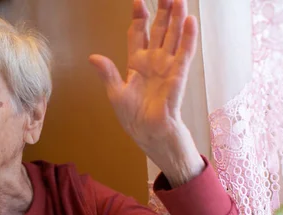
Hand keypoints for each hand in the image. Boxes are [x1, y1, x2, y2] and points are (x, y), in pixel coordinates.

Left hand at [89, 0, 203, 185]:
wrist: (149, 133)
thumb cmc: (133, 117)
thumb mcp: (116, 94)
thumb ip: (107, 73)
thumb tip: (93, 57)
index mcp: (137, 64)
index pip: (138, 34)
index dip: (139, 18)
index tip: (138, 1)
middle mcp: (154, 61)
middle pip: (159, 29)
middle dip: (162, 10)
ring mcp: (167, 66)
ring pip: (173, 36)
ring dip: (177, 17)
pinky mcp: (178, 75)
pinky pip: (184, 53)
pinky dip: (187, 37)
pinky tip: (189, 21)